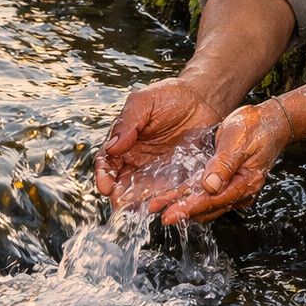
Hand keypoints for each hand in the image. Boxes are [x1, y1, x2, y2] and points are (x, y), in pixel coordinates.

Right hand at [95, 78, 223, 198]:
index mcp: (124, 143)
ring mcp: (158, 171)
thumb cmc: (169, 96)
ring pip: (146, 192)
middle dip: (120, 196)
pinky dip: (168, 200)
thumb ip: (128, 122)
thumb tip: (112, 146)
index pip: (108, 163)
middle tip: (121, 206)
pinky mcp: (179, 176)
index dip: (103, 176)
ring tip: (143, 209)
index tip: (105, 186)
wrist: (202, 98)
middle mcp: (138, 161)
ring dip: (143, 203)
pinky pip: (172, 191)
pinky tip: (168, 205)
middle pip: (123, 184)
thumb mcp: (144, 102)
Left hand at [151, 99, 292, 225]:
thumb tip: (209, 186)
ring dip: (182, 204)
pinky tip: (174, 196)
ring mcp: (235, 188)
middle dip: (180, 210)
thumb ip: (224, 164)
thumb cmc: (256, 127)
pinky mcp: (229, 182)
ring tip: (159, 206)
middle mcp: (240, 191)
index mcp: (245, 183)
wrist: (271, 121)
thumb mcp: (237, 141)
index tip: (169, 214)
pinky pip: (208, 195)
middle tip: (156, 211)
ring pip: (205, 203)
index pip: (212, 201)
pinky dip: (190, 196)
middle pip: (206, 206)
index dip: (189, 208)